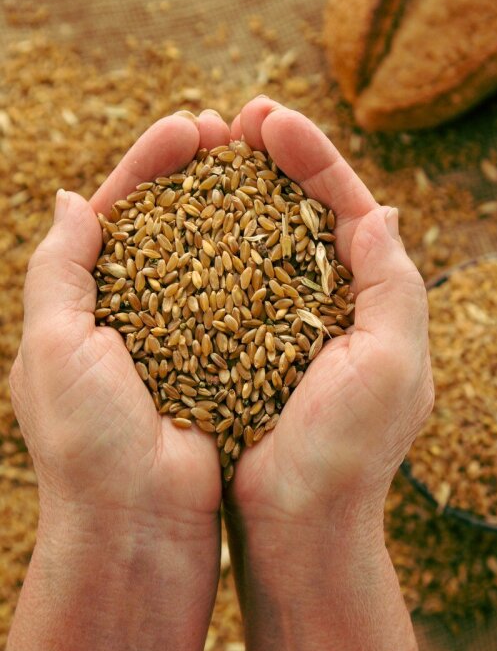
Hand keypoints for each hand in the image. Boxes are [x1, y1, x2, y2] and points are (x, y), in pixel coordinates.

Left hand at [11, 110, 230, 532]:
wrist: (140, 523)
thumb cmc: (86, 441)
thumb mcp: (51, 344)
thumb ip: (58, 269)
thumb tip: (71, 198)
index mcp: (89, 301)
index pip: (121, 211)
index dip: (152, 164)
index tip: (191, 127)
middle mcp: (142, 311)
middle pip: (176, 223)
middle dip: (202, 175)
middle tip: (236, 132)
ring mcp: (191, 334)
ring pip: (219, 256)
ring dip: (239, 210)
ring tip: (269, 166)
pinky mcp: (232, 360)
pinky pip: (252, 301)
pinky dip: (267, 264)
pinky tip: (291, 232)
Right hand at [225, 96, 433, 536]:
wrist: (302, 528)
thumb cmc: (349, 454)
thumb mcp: (392, 365)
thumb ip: (395, 285)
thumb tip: (383, 209)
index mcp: (380, 301)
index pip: (351, 209)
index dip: (315, 159)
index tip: (271, 119)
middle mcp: (343, 306)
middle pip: (311, 214)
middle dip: (281, 163)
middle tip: (240, 118)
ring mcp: (296, 325)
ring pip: (273, 242)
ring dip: (246, 193)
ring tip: (212, 150)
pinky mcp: (256, 348)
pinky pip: (239, 284)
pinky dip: (219, 245)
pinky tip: (191, 217)